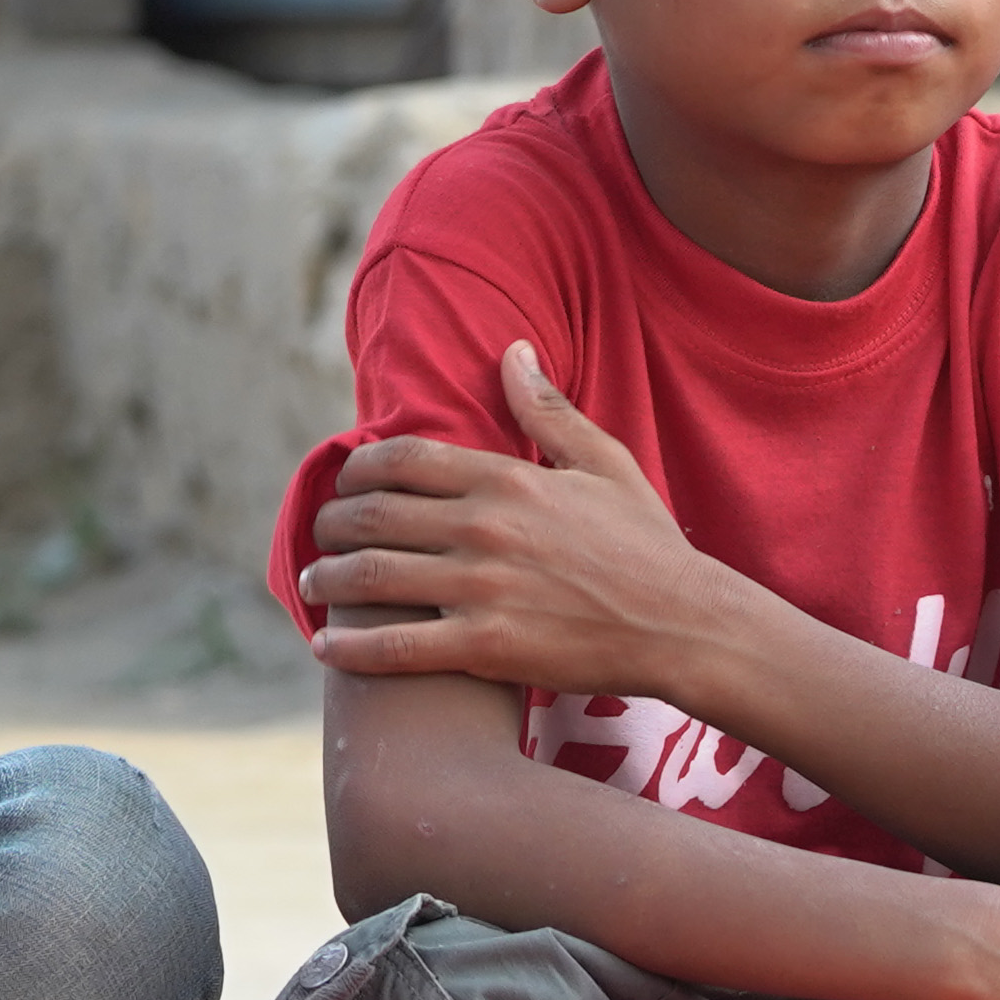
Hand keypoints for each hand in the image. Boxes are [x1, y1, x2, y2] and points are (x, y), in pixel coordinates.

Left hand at [297, 341, 749, 700]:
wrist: (686, 626)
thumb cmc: (648, 546)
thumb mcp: (606, 464)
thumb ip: (549, 410)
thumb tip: (512, 351)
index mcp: (507, 479)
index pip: (401, 459)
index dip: (357, 470)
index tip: (345, 484)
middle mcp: (485, 527)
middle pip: (373, 515)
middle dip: (331, 524)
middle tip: (320, 535)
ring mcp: (482, 588)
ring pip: (371, 578)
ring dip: (327, 581)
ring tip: (313, 586)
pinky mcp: (487, 647)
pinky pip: (397, 647)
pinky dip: (351, 648)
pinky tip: (327, 648)